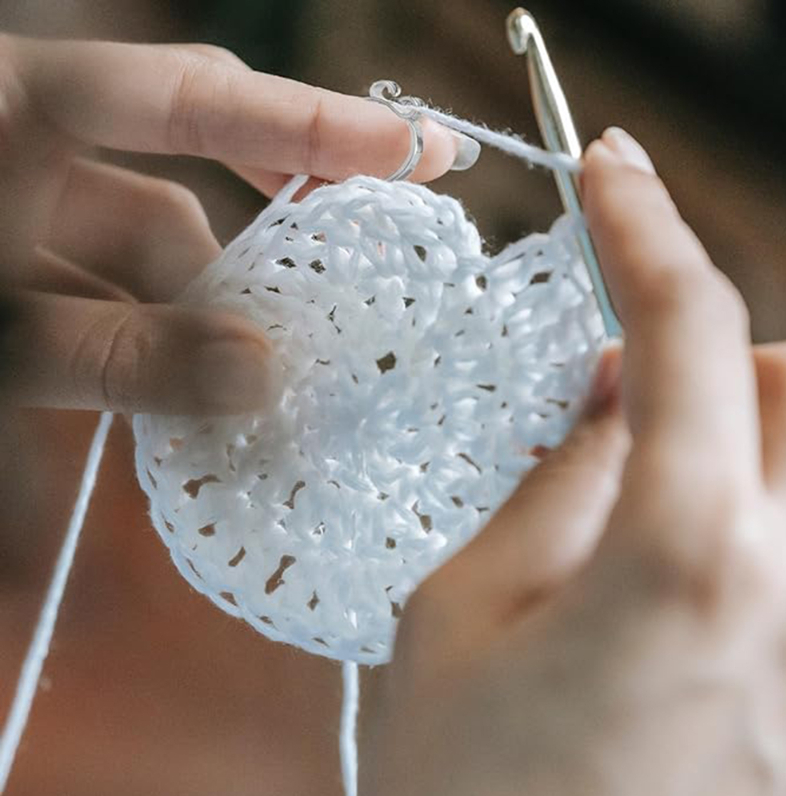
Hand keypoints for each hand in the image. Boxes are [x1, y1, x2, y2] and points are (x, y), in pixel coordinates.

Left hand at [0, 35, 471, 413]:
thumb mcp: (3, 331)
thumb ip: (124, 354)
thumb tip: (263, 375)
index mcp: (19, 102)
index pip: (200, 96)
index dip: (312, 124)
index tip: (418, 150)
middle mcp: (35, 133)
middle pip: (193, 164)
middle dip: (276, 223)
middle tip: (372, 257)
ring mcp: (27, 192)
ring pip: (152, 236)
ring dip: (211, 302)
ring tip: (277, 369)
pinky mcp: (22, 249)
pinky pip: (111, 278)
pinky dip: (157, 328)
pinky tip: (197, 383)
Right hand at [361, 129, 785, 795]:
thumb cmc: (460, 783)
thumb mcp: (460, 605)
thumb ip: (552, 480)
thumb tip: (611, 393)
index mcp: (684, 563)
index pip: (686, 333)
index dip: (642, 229)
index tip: (607, 168)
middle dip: (720, 350)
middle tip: (627, 386)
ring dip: (737, 430)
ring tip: (638, 480)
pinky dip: (743, 514)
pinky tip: (661, 565)